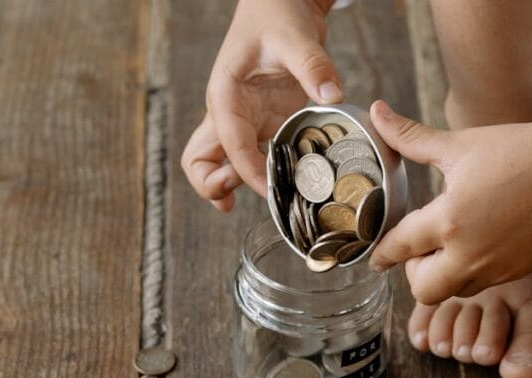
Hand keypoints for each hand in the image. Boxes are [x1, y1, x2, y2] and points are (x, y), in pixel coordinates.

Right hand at [181, 0, 341, 211]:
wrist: (282, 2)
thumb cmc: (278, 13)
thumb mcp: (296, 36)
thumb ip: (313, 65)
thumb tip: (331, 94)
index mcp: (225, 95)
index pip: (229, 145)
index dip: (247, 173)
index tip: (273, 190)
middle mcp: (229, 113)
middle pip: (201, 162)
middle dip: (214, 186)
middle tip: (245, 200)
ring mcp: (246, 121)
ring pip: (224, 165)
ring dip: (237, 187)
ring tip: (271, 203)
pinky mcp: (265, 123)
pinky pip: (257, 158)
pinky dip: (266, 176)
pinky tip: (291, 188)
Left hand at [368, 101, 531, 304]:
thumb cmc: (520, 150)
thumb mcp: (460, 144)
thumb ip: (411, 137)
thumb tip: (375, 111)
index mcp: (449, 219)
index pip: (400, 248)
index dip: (382, 253)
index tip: (376, 257)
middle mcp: (469, 253)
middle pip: (423, 289)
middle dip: (415, 273)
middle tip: (422, 248)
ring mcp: (496, 267)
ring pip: (454, 291)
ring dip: (445, 274)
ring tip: (453, 241)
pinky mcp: (518, 271)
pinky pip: (483, 284)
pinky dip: (472, 271)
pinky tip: (480, 241)